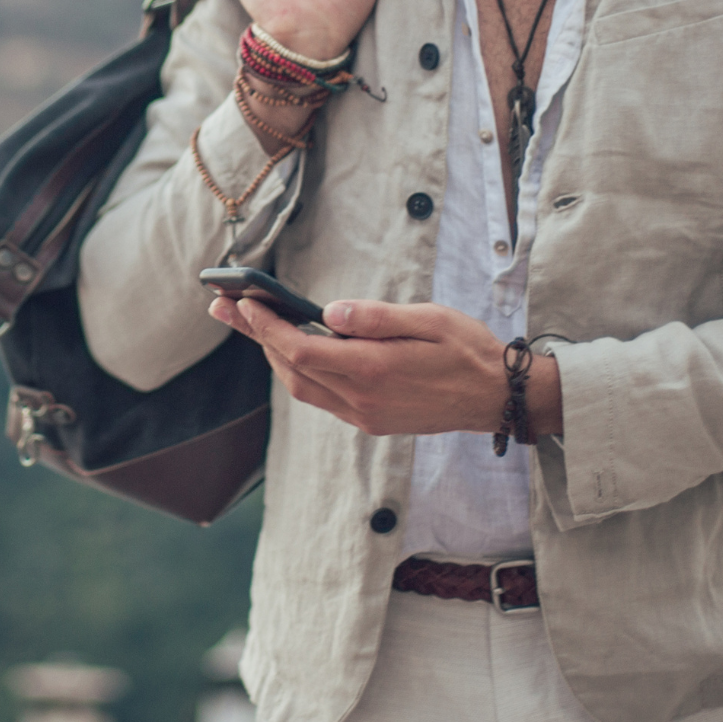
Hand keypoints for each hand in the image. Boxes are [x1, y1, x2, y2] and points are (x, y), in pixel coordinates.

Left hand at [206, 295, 562, 438]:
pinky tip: (292, 348)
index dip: (267, 326)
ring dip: (273, 355)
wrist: (498, 399)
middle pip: (291, 369)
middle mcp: (361, 399)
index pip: (301, 349)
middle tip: (225, 307)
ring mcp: (364, 415)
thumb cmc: (468, 351)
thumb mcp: (429, 320)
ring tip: (250, 323)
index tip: (245, 301)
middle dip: (255, 337)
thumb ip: (376, 318)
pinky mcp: (370, 421)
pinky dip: (298, 370)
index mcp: (373, 371)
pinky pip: (320, 397)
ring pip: (301, 386)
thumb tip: (331, 312)